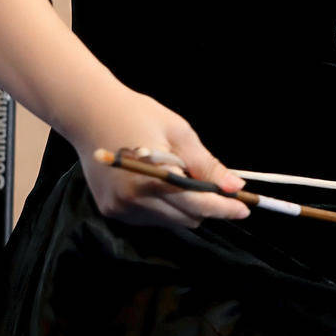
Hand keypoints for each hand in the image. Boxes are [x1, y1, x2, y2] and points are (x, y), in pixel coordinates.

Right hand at [63, 87, 248, 226]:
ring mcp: (120, 209)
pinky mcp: (111, 212)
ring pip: (170, 222)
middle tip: (216, 186)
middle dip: (207, 206)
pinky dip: (164, 207)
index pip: (197, 205)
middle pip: (186, 219)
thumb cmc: (138, 115)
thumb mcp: (180, 133)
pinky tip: (159, 183)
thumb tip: (236, 187)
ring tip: (179, 176)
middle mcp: (132, 201)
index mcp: (152, 179)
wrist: (89, 113)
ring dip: (185, 207)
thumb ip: (207, 165)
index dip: (224, 208)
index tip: (246, 207)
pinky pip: (150, 219)